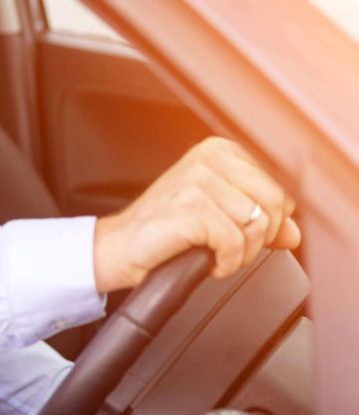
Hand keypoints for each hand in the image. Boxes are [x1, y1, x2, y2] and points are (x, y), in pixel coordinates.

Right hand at [92, 136, 300, 293]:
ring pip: (257, 225)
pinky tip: (207, 261)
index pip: (279, 184)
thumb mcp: (218, 217)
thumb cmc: (164, 230)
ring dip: (241, 253)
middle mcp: (207, 159)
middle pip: (275, 202)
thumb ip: (261, 221)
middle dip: (260, 236)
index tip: (242, 230)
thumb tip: (294, 233)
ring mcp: (196, 181)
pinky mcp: (189, 208)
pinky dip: (226, 263)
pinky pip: (235, 243)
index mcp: (217, 151)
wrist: (119, 247)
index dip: (269, 218)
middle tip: (231, 247)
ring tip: (215, 253)